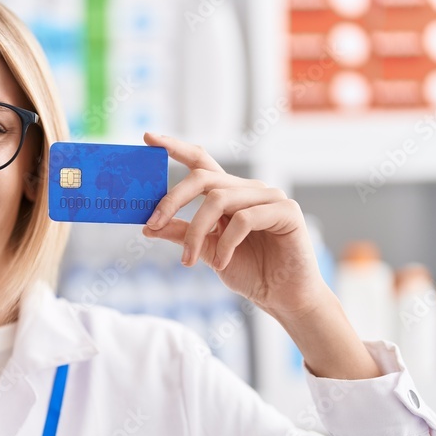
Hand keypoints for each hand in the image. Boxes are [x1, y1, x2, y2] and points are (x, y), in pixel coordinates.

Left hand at [141, 132, 328, 320]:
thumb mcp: (207, 251)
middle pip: (203, 178)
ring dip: (196, 232)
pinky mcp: (286, 211)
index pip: (201, 162)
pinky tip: (222, 263)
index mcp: (229, 194)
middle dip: (172, 199)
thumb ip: (182, 234)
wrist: (282, 296)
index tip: (148, 138)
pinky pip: (244, 219)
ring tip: (189, 259)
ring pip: (219, 199)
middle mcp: (248, 190)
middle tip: (152, 223)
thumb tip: (148, 226)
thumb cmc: (249, 272)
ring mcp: (269, 197)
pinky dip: (227, 243)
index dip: (176, 148)